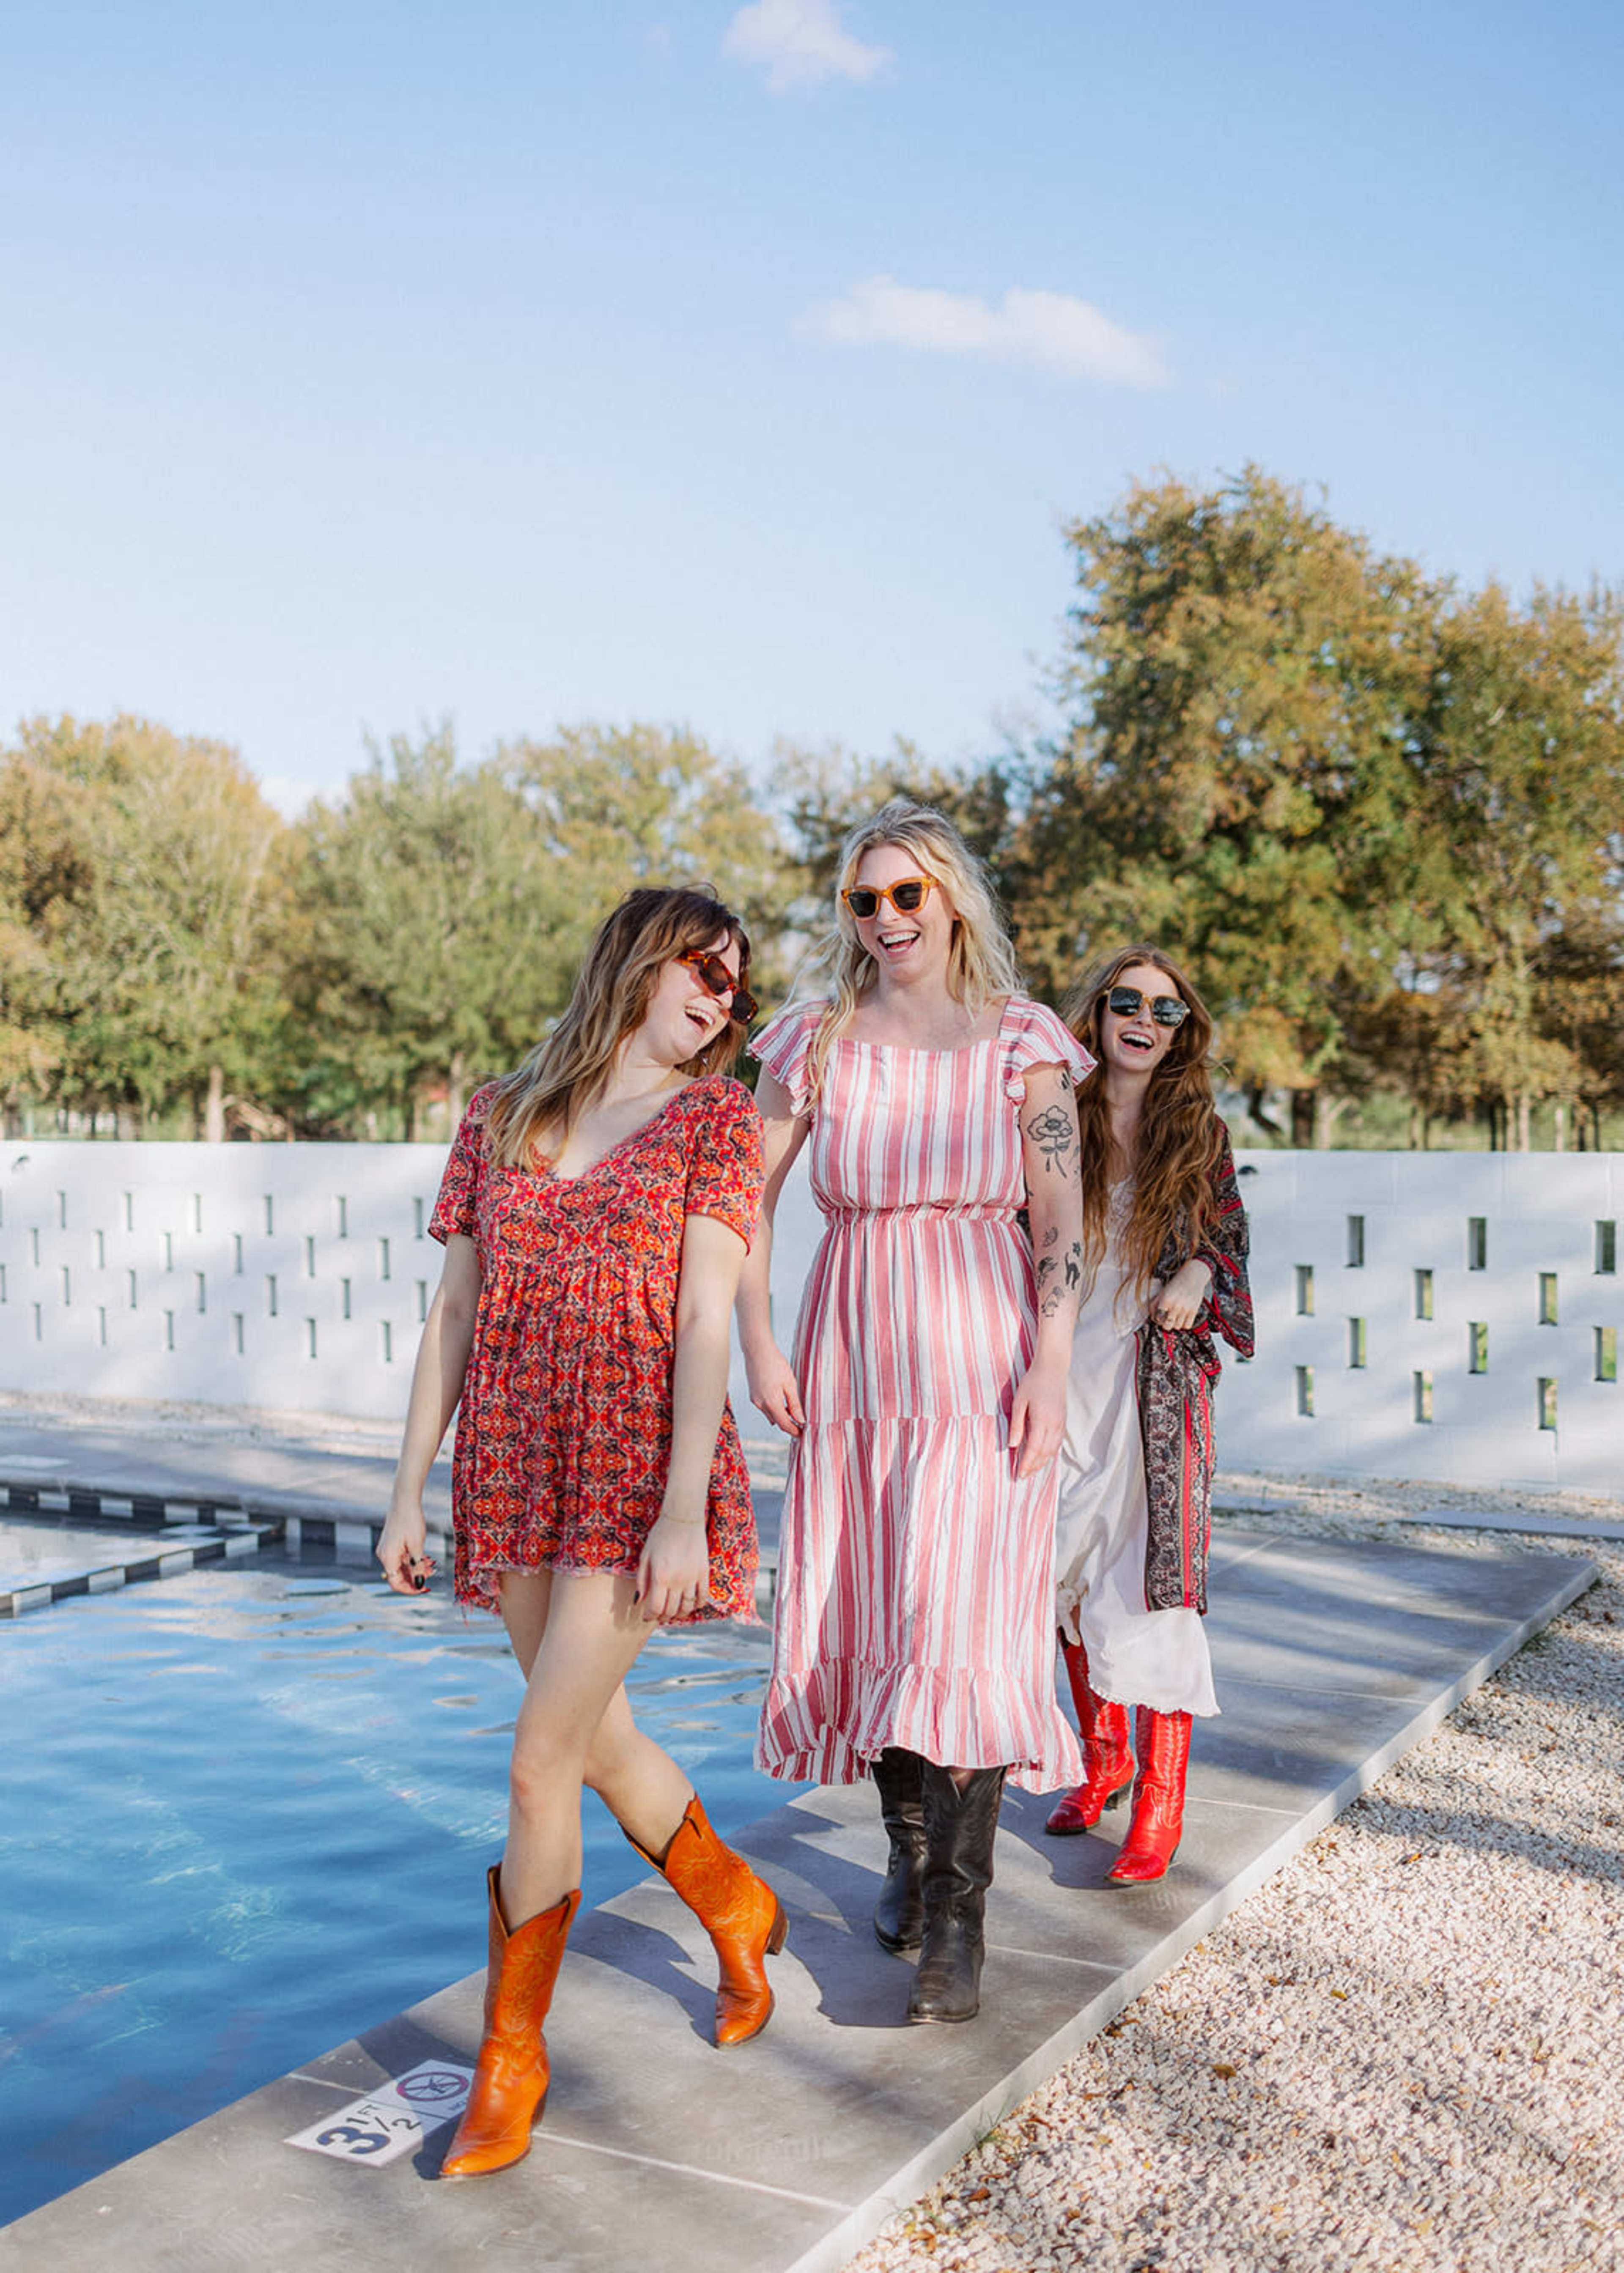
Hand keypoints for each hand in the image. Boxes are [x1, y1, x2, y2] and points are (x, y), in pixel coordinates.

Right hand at [377, 1496, 435, 1595]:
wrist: (405, 1500)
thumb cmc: (410, 1520)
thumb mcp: (417, 1546)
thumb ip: (417, 1567)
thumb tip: (419, 1583)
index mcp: (388, 1557)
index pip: (395, 1583)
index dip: (409, 1589)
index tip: (423, 1589)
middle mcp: (384, 1555)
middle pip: (397, 1575)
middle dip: (414, 1578)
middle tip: (431, 1576)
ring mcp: (386, 1549)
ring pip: (400, 1566)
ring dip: (415, 1569)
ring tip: (430, 1566)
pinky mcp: (391, 1543)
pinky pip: (400, 1558)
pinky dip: (411, 1560)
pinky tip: (424, 1558)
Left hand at [635, 1512, 712, 1624]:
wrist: (682, 1518)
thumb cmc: (660, 1536)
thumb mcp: (645, 1556)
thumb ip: (641, 1580)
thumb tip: (638, 1601)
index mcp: (660, 1576)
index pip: (655, 1608)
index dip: (649, 1616)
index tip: (646, 1616)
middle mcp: (677, 1581)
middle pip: (671, 1610)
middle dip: (662, 1616)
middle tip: (658, 1615)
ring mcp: (692, 1578)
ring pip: (687, 1607)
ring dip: (679, 1614)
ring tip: (673, 1612)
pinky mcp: (704, 1573)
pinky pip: (702, 1597)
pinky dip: (696, 1605)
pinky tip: (690, 1605)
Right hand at [745, 1342, 804, 1436]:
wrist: (757, 1350)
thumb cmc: (775, 1364)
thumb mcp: (790, 1383)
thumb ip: (795, 1404)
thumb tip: (800, 1420)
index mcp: (771, 1402)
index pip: (784, 1424)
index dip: (794, 1431)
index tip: (802, 1434)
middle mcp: (761, 1404)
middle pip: (777, 1421)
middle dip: (788, 1424)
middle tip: (801, 1423)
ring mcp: (755, 1400)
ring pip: (771, 1414)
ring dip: (781, 1415)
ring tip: (793, 1410)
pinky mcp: (753, 1395)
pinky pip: (765, 1407)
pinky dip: (774, 1408)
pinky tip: (781, 1400)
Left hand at [1009, 1353, 1066, 1480]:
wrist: (1053, 1369)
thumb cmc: (1033, 1383)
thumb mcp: (1019, 1402)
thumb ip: (1016, 1425)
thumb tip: (1011, 1445)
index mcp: (1042, 1420)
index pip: (1034, 1449)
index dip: (1026, 1464)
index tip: (1019, 1474)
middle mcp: (1054, 1425)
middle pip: (1044, 1453)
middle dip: (1034, 1467)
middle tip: (1023, 1476)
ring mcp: (1061, 1423)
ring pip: (1053, 1450)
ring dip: (1042, 1462)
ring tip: (1032, 1470)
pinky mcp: (1063, 1421)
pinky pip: (1057, 1443)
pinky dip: (1049, 1453)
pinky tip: (1042, 1456)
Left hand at [1152, 1260, 1211, 1331]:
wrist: (1192, 1276)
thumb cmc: (1176, 1283)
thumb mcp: (1162, 1292)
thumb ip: (1154, 1304)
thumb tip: (1152, 1316)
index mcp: (1166, 1300)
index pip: (1158, 1318)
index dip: (1157, 1320)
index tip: (1158, 1317)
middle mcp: (1176, 1306)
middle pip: (1167, 1325)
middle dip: (1165, 1324)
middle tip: (1166, 1319)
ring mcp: (1186, 1309)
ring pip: (1177, 1327)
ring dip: (1174, 1324)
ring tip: (1175, 1318)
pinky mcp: (1194, 1311)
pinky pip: (1187, 1325)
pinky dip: (1184, 1324)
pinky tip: (1182, 1318)